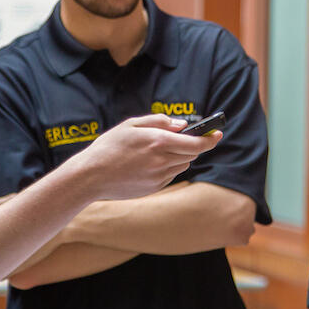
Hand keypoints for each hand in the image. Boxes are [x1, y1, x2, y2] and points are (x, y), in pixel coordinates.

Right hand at [69, 114, 220, 200]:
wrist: (91, 176)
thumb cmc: (109, 147)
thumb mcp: (131, 125)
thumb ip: (158, 121)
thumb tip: (181, 125)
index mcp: (158, 142)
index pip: (195, 143)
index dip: (209, 139)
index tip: (217, 134)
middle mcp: (162, 161)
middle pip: (191, 154)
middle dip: (191, 145)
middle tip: (182, 138)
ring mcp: (159, 177)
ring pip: (181, 165)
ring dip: (179, 156)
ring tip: (157, 150)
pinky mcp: (154, 188)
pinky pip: (170, 175)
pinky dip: (167, 167)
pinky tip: (148, 163)